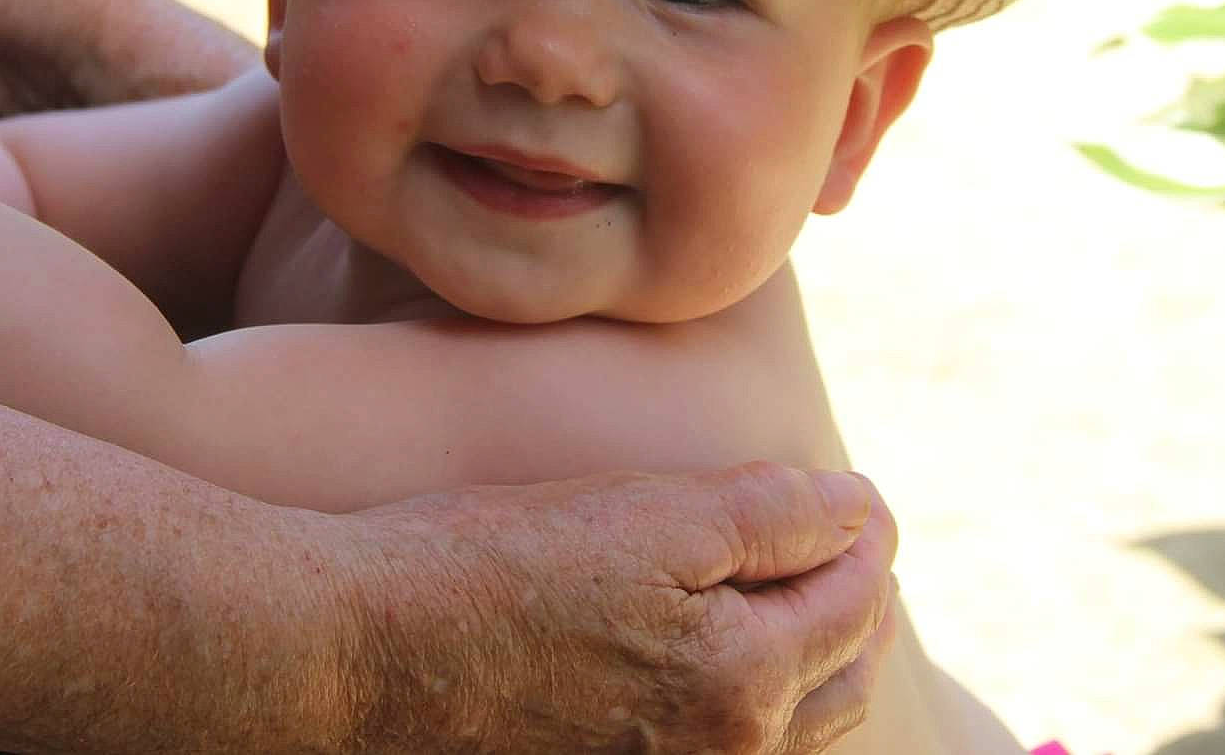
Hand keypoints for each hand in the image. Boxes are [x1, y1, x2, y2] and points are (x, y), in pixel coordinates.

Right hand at [345, 461, 897, 752]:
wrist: (361, 651)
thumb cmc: (493, 567)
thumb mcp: (648, 515)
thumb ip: (772, 514)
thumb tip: (863, 512)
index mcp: (744, 685)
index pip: (852, 602)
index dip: (864, 535)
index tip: (861, 494)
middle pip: (833, 681)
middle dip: (856, 606)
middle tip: (859, 548)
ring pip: (783, 732)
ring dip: (814, 663)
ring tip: (815, 608)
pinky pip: (715, 751)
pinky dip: (750, 708)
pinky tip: (723, 669)